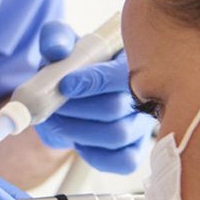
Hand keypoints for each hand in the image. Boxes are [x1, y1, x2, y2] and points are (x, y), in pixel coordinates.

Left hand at [34, 20, 154, 174]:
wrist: (70, 94)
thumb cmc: (72, 65)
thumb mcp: (61, 43)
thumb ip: (55, 37)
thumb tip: (58, 51)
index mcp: (130, 62)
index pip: (122, 74)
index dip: (94, 81)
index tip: (65, 84)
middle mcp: (146, 93)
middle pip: (115, 107)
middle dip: (75, 108)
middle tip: (53, 104)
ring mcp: (143, 124)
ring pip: (117, 135)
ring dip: (78, 130)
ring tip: (60, 119)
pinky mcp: (136, 150)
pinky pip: (124, 161)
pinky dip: (94, 154)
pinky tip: (78, 140)